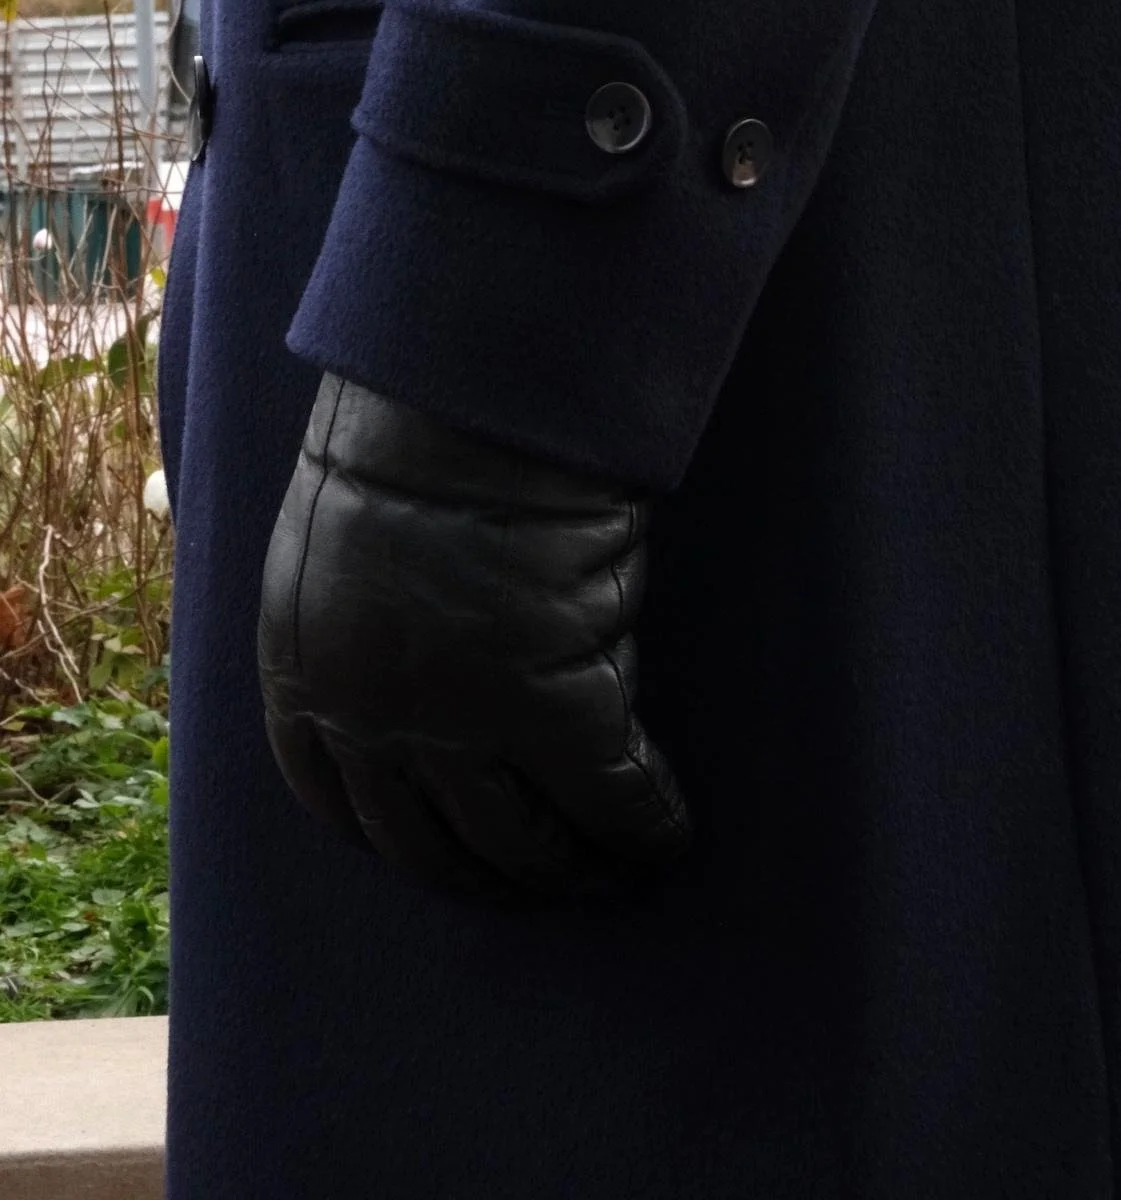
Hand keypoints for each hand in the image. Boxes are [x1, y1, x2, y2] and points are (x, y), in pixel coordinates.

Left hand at [257, 371, 689, 899]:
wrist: (474, 384)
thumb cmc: (421, 427)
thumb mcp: (347, 536)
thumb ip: (368, 620)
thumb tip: (426, 668)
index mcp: (301, 670)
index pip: (334, 802)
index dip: (398, 842)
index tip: (446, 857)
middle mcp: (364, 717)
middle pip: (429, 846)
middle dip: (495, 880)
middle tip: (554, 885)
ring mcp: (454, 720)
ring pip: (518, 839)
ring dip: (574, 869)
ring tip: (619, 871)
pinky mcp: (549, 703)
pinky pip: (608, 797)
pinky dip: (644, 826)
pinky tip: (671, 834)